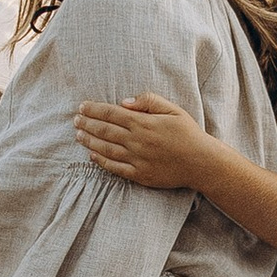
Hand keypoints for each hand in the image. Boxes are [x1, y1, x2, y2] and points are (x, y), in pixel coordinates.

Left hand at [76, 92, 210, 191]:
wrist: (201, 162)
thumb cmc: (188, 133)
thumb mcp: (173, 110)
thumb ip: (149, 101)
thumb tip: (125, 101)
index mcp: (143, 123)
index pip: (111, 113)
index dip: (94, 109)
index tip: (82, 107)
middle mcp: (136, 141)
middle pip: (104, 130)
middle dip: (87, 124)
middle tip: (75, 120)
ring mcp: (136, 159)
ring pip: (106, 148)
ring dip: (89, 141)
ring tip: (78, 135)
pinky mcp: (139, 175)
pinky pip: (115, 168)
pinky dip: (101, 161)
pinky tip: (92, 155)